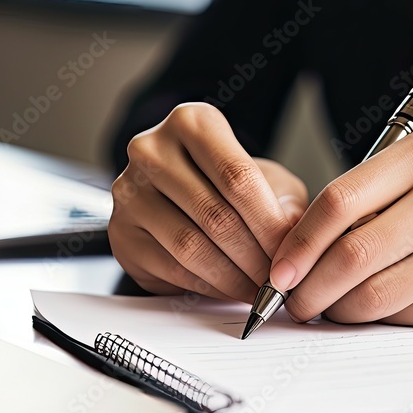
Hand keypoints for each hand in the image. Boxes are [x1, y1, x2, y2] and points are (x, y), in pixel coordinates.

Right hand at [109, 103, 307, 302]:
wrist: (179, 197)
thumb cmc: (227, 184)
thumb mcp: (269, 180)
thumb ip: (285, 202)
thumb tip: (291, 235)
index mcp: (192, 122)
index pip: (237, 177)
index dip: (269, 223)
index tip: (289, 255)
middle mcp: (152, 150)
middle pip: (214, 214)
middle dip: (254, 257)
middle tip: (277, 282)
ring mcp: (129, 191)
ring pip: (190, 246)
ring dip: (232, 276)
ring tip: (258, 290)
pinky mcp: (121, 233)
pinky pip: (171, 268)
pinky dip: (208, 286)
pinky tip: (231, 291)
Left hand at [268, 130, 412, 326]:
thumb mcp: (410, 169)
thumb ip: (356, 199)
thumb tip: (291, 256)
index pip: (339, 203)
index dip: (297, 244)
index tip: (276, 270)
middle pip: (352, 256)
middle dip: (308, 288)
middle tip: (292, 299)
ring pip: (372, 297)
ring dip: (335, 309)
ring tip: (327, 303)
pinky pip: (401, 319)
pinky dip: (373, 320)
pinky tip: (369, 307)